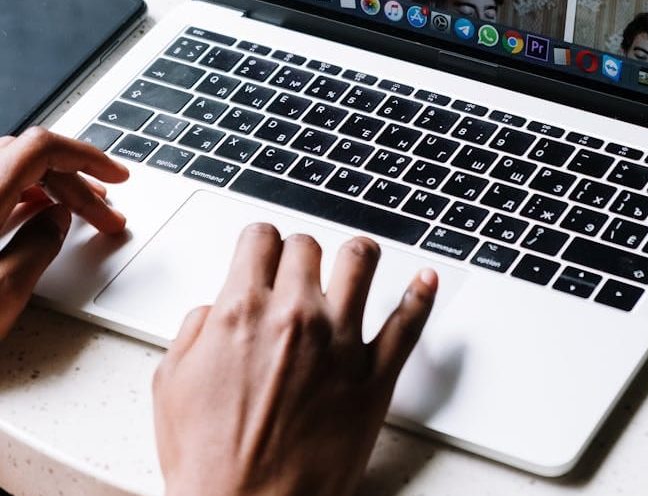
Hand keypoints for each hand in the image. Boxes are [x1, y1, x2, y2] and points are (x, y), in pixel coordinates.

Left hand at [0, 127, 128, 336]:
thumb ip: (36, 248)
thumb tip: (55, 221)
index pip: (42, 149)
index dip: (86, 156)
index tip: (114, 176)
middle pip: (27, 159)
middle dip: (74, 181)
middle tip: (106, 213)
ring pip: (6, 171)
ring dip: (47, 186)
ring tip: (78, 213)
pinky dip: (18, 195)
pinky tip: (35, 219)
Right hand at [154, 223, 437, 495]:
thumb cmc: (211, 462)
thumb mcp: (171, 384)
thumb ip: (195, 329)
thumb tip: (216, 308)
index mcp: (243, 311)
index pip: (261, 237)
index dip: (261, 242)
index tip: (265, 251)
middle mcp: (295, 316)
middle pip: (308, 245)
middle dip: (299, 255)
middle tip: (298, 273)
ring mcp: (340, 342)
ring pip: (361, 260)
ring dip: (356, 255)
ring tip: (355, 262)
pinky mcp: (374, 376)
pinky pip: (409, 322)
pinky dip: (421, 295)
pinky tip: (425, 280)